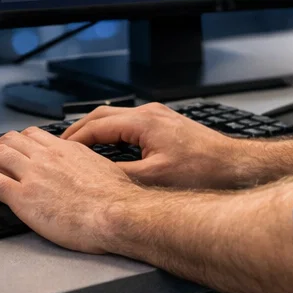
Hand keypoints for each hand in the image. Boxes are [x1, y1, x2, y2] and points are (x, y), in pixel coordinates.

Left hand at [0, 127, 139, 253]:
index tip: (12, 147)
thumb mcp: (105, 172)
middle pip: (11, 140)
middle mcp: (47, 156)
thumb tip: (90, 175)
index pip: (35, 135)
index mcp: (67, 150)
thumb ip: (89, 168)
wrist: (116, 214)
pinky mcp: (22, 196)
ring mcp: (32, 174)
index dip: (18, 140)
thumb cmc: (117, 200)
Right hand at [61, 103, 251, 188]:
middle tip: (61, 147)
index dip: (73, 140)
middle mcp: (149, 113)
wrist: (235, 166)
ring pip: (116, 118)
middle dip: (79, 131)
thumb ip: (120, 176)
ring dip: (96, 131)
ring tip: (79, 149)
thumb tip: (93, 179)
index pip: (95, 126)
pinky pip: (130, 124)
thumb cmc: (203, 171)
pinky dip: (113, 134)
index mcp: (142, 121)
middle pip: (102, 116)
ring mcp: (158, 117)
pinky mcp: (166, 125)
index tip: (57, 152)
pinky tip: (110, 149)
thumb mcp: (154, 179)